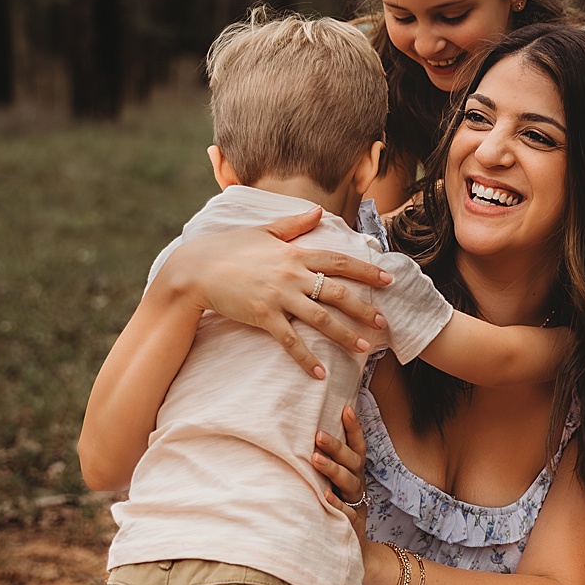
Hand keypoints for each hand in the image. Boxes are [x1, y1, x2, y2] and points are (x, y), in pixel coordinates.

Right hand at [165, 209, 392, 378]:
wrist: (196, 268)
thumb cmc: (229, 248)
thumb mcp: (263, 230)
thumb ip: (293, 224)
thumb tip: (317, 211)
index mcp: (295, 254)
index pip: (338, 262)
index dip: (366, 270)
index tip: (388, 279)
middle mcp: (292, 275)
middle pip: (337, 292)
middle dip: (364, 308)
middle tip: (384, 322)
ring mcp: (278, 296)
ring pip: (321, 319)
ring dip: (345, 334)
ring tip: (364, 348)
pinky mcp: (263, 316)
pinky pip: (290, 340)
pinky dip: (306, 358)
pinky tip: (320, 373)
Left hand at [312, 405, 367, 527]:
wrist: (354, 543)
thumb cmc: (337, 504)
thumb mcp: (335, 481)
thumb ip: (327, 461)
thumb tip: (306, 434)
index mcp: (355, 471)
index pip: (358, 446)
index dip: (354, 428)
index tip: (346, 409)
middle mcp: (357, 483)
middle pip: (352, 461)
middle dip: (337, 447)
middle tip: (318, 435)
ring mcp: (356, 502)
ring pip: (350, 482)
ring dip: (333, 469)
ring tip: (315, 459)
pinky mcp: (351, 522)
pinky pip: (345, 511)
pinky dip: (335, 503)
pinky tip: (323, 495)